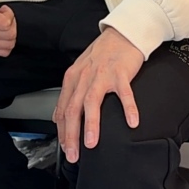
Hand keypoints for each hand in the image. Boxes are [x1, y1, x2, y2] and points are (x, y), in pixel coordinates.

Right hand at [0, 0, 16, 55]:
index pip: (5, 23)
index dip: (9, 14)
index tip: (3, 8)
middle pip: (9, 35)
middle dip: (11, 23)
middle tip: (2, 14)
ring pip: (8, 44)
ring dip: (9, 32)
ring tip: (0, 22)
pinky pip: (3, 52)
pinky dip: (5, 42)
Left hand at [54, 27, 143, 163]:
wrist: (122, 34)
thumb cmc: (102, 54)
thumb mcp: (79, 72)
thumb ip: (69, 94)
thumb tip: (57, 118)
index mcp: (73, 78)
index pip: (63, 109)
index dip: (63, 131)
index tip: (66, 149)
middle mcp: (84, 77)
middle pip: (73, 109)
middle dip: (71, 135)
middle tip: (74, 154)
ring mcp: (102, 74)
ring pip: (92, 102)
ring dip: (91, 124)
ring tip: (91, 143)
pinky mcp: (121, 72)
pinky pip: (124, 93)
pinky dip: (128, 108)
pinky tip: (132, 122)